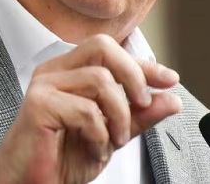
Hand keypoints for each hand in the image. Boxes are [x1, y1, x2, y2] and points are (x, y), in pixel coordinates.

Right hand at [0, 34, 181, 183]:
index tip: (170, 80)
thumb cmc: (60, 160)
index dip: (144, 65)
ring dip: (119, 116)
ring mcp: (44, 85)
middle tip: (143, 105)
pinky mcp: (38, 105)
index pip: (111, 52)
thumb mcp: (111, 134)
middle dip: (133, 75)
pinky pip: (86, 110)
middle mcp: (54, 71)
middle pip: (103, 48)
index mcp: (68, 70)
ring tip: (114, 140)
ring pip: (100, 81)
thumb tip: (171, 99)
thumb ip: (139, 115)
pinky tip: (95, 147)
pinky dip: (99, 134)